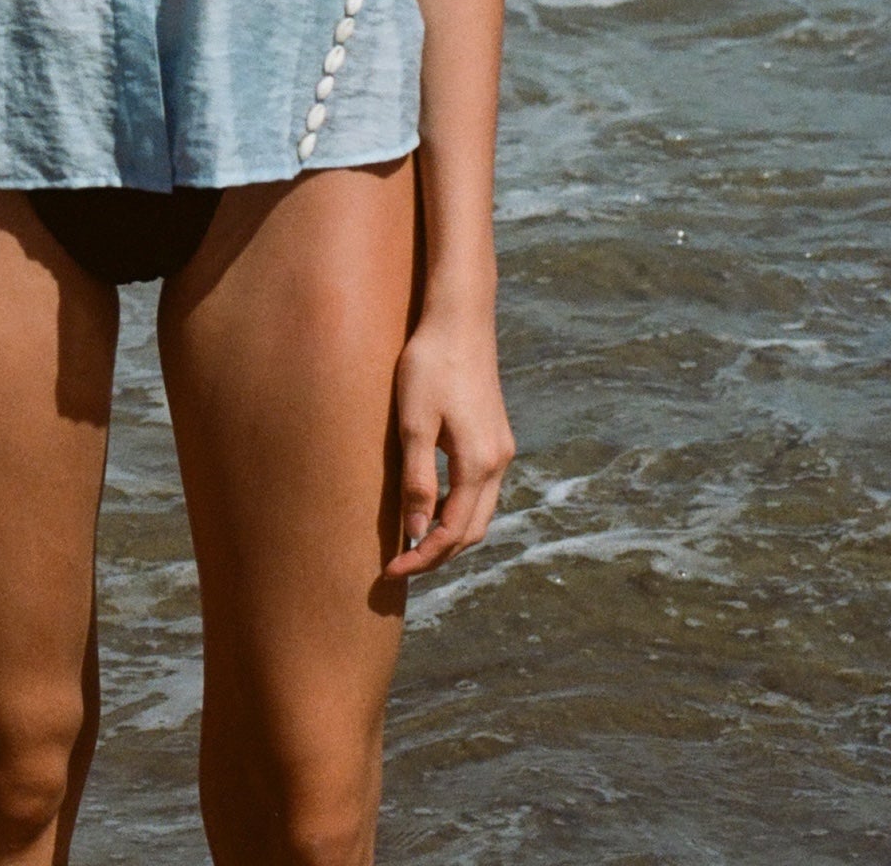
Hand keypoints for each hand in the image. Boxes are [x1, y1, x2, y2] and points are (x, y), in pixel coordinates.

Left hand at [382, 310, 514, 579]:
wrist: (459, 318)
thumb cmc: (430, 365)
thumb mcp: (414, 424)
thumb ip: (417, 481)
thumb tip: (416, 533)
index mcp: (479, 463)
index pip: (453, 533)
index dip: (423, 558)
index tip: (390, 571)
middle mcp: (498, 461)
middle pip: (473, 530)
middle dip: (439, 554)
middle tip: (400, 565)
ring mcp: (501, 448)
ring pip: (480, 511)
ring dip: (451, 534)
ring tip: (412, 543)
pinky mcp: (495, 434)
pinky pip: (481, 489)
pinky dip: (459, 509)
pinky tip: (432, 506)